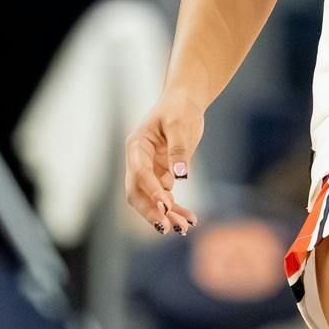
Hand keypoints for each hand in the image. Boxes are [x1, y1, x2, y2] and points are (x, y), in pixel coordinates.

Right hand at [123, 92, 203, 235]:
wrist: (185, 100)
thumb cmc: (179, 107)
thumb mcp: (180, 124)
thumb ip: (178, 150)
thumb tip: (180, 176)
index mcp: (137, 146)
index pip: (139, 173)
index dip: (152, 190)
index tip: (167, 205)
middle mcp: (138, 161)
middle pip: (137, 193)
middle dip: (151, 212)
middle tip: (167, 228)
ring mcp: (149, 170)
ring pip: (152, 200)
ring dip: (166, 216)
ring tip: (185, 228)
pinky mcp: (162, 175)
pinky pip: (166, 198)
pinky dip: (176, 210)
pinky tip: (191, 220)